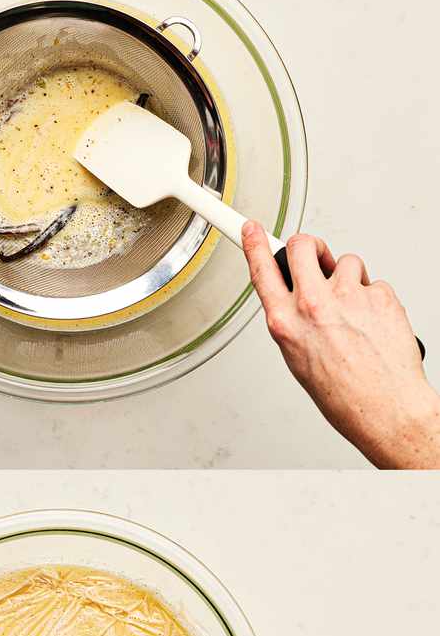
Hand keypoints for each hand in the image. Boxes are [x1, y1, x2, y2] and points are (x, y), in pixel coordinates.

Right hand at [244, 222, 439, 467]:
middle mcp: (314, 305)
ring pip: (347, 262)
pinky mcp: (380, 297)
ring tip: (352, 309)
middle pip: (304, 244)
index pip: (262, 269)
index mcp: (285, 321)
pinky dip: (373, 298)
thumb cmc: (341, 391)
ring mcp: (349, 297)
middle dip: (310, 246)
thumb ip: (292, 319)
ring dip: (349, 278)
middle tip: (316, 256)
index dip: (253, 243)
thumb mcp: (297, 356)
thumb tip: (294, 296)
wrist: (383, 407)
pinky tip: (372, 321)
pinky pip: (374, 283)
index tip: (250, 228)